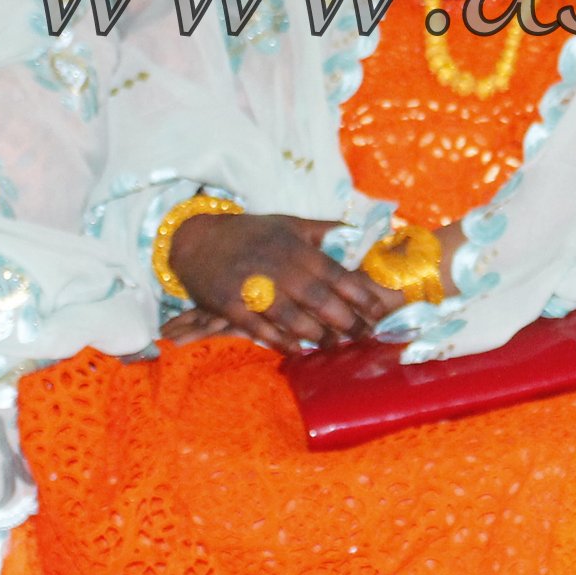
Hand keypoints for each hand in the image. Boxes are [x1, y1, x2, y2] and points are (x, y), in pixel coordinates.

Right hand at [168, 211, 394, 353]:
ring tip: (336, 346)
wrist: (196, 238)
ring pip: (291, 315)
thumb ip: (324, 231)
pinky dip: (279, 340)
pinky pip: (260, 327)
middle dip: (345, 320)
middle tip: (365, 336)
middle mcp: (278, 267)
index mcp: (296, 247)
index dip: (359, 294)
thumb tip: (358, 232)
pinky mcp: (231, 304)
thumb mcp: (289, 223)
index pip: (335, 273)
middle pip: (318, 298)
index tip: (378, 311)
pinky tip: (297, 351)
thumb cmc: (250, 232)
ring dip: (317, 334)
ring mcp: (253, 287)